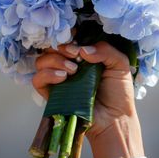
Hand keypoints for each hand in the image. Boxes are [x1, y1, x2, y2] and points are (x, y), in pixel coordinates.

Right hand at [32, 41, 144, 157]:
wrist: (115, 120)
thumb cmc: (119, 94)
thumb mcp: (120, 65)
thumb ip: (105, 50)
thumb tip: (82, 49)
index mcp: (83, 57)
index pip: (66, 40)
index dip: (68, 37)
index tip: (76, 39)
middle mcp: (68, 66)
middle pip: (51, 47)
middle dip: (61, 47)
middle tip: (75, 55)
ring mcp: (58, 80)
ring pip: (42, 61)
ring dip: (55, 60)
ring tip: (72, 70)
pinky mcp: (52, 95)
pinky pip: (38, 80)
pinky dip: (47, 74)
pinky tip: (63, 78)